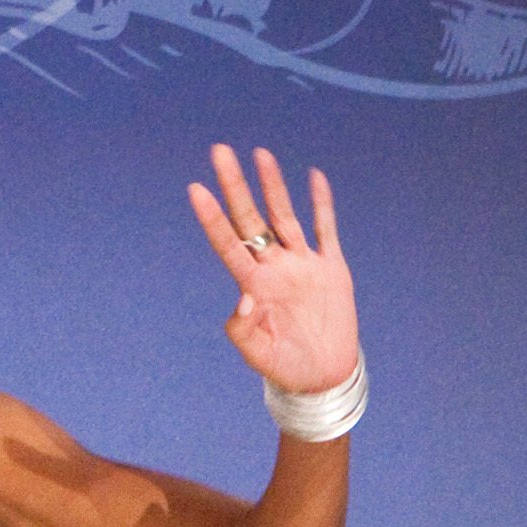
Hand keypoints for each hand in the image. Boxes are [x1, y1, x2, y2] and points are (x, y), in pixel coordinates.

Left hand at [188, 144, 357, 394]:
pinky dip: (322, 204)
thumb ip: (245, 330)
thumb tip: (245, 300)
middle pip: (252, 218)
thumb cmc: (284, 366)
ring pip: (286, 215)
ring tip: (260, 153)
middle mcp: (274, 268)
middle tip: (219, 150)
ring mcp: (303, 264)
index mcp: (253, 286)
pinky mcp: (331, 268)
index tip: (194, 188)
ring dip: (273, 185)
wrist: (323, 375)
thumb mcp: (259, 354)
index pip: (227, 242)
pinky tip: (314, 176)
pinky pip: (326, 229)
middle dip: (236, 185)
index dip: (212, 217)